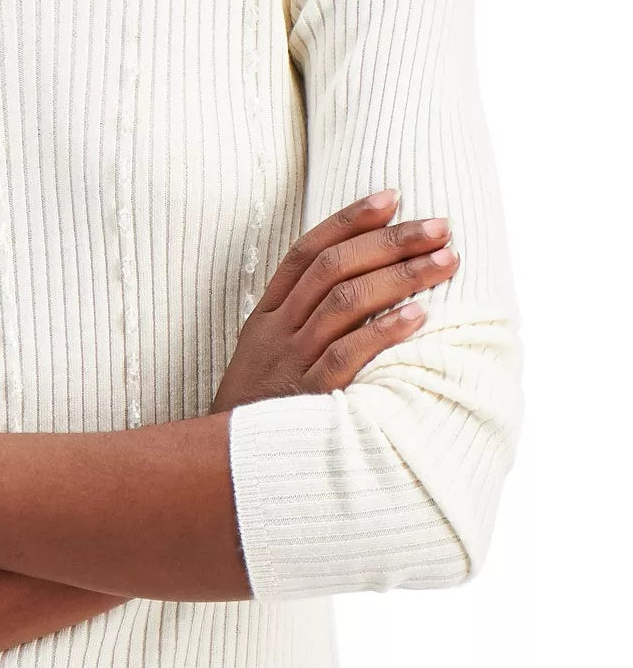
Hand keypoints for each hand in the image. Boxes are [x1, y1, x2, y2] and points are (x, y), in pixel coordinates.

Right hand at [209, 190, 458, 413]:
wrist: (223, 471)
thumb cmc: (260, 413)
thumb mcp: (265, 359)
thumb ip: (301, 323)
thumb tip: (360, 286)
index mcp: (266, 317)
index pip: (306, 253)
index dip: (348, 220)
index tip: (391, 196)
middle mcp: (277, 332)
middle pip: (333, 269)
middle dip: (390, 241)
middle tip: (440, 226)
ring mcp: (290, 363)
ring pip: (344, 303)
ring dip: (401, 276)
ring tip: (446, 261)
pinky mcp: (307, 398)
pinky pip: (346, 356)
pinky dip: (383, 332)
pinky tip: (419, 316)